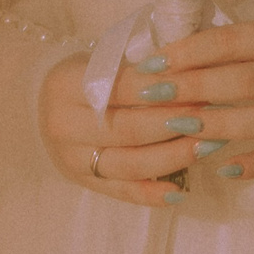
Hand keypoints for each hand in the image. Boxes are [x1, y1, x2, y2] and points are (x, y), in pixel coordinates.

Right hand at [40, 52, 200, 207]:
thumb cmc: (84, 74)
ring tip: (206, 147)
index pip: (121, 88)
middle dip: (173, 123)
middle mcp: (63, 125)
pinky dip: (152, 194)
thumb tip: (189, 71)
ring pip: (128, 164)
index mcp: (66, 85)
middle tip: (209, 116)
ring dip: (172, 157)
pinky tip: (180, 192)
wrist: (44, 103)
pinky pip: (121, 192)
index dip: (160, 88)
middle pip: (127, 129)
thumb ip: (138, 67)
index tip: (196, 84)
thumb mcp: (101, 59)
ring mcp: (71, 158)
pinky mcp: (82, 182)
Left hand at [41, 18, 253, 207]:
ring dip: (217, 124)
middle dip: (194, 88)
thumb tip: (157, 60)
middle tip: (154, 95)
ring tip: (179, 128)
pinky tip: (222, 169)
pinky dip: (251, 164)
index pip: (228, 41)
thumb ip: (216, 49)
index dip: (187, 53)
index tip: (150, 65)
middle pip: (243, 80)